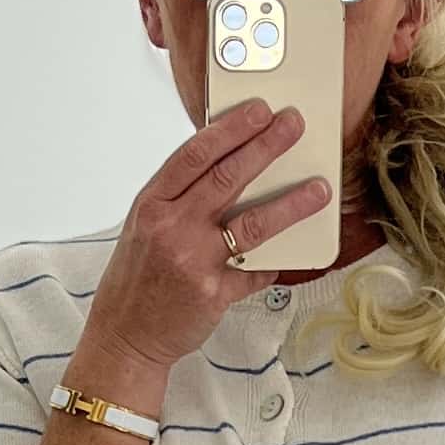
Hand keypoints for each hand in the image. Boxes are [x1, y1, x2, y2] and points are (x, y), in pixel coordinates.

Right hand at [85, 97, 331, 369]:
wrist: (125, 334)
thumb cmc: (138, 278)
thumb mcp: (146, 227)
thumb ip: (181, 198)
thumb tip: (230, 167)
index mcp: (152, 204)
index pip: (194, 155)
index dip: (230, 129)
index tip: (258, 110)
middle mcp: (170, 228)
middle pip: (227, 178)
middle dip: (266, 147)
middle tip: (293, 126)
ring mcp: (192, 261)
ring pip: (251, 223)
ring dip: (291, 203)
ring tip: (319, 189)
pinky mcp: (213, 293)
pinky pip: (255, 272)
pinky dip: (274, 263)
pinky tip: (291, 254)